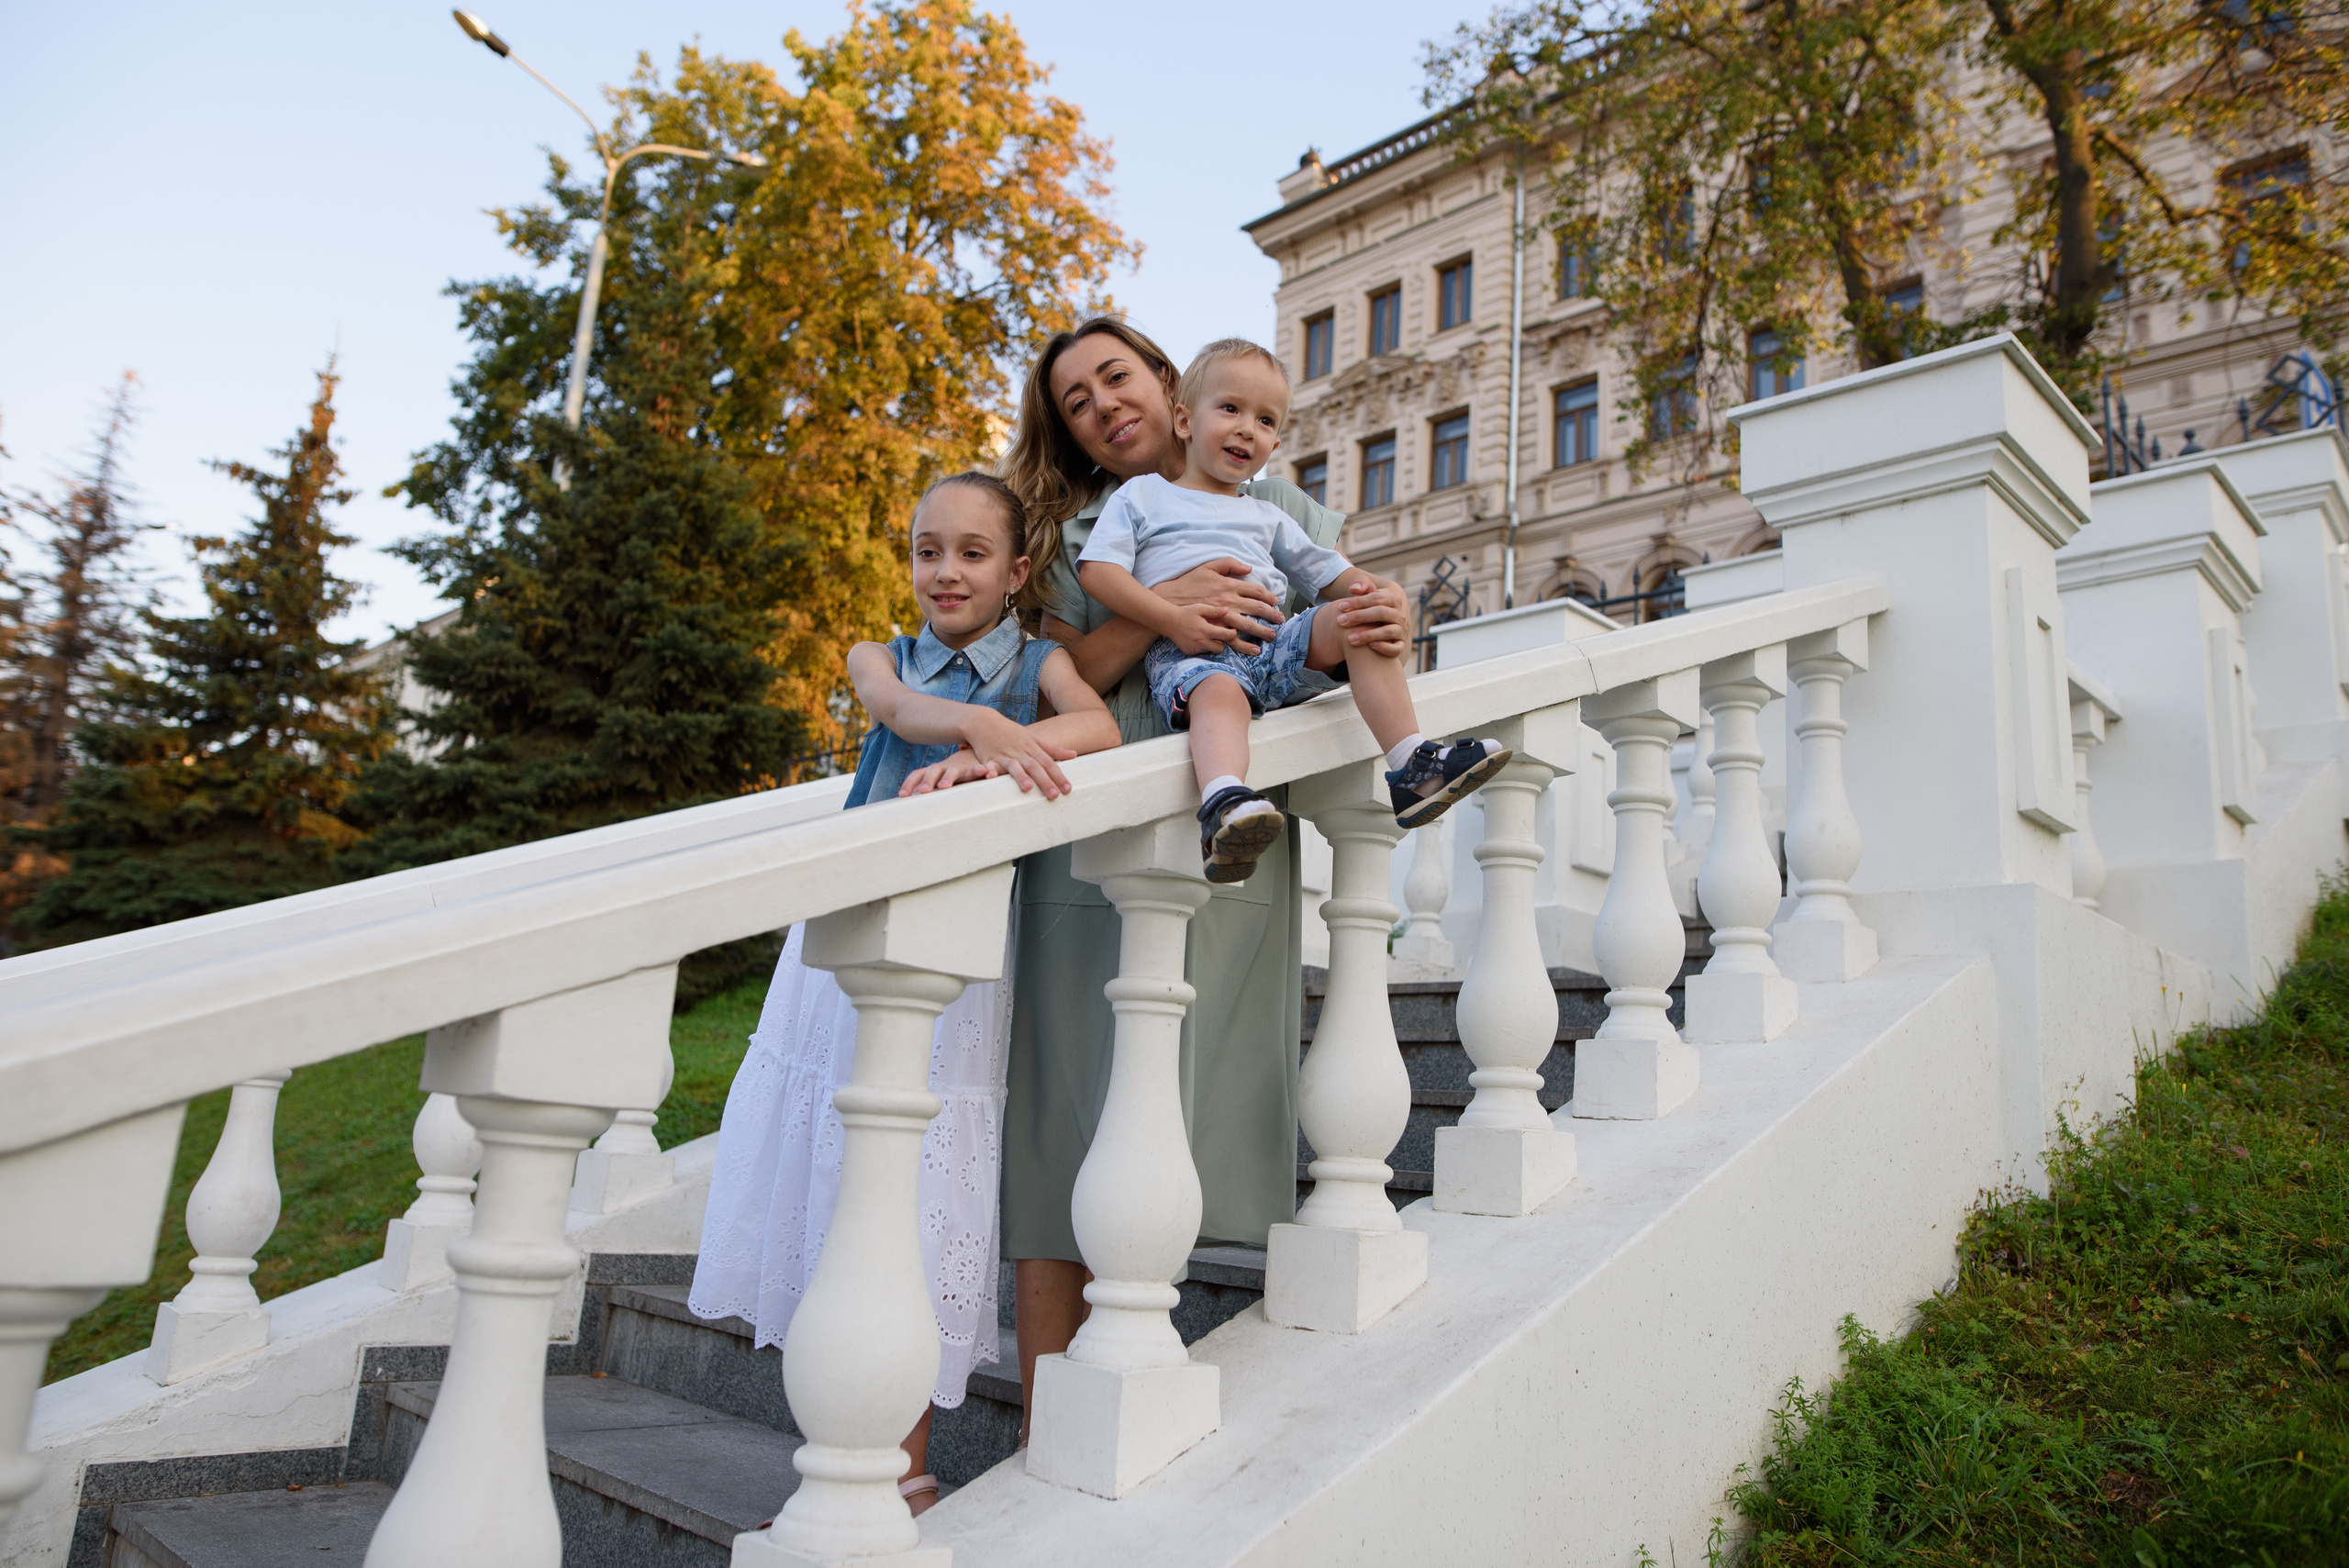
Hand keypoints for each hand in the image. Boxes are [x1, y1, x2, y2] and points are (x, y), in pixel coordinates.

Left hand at [898, 751, 996, 796]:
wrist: (974, 756)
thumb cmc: (953, 774)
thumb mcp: (938, 781)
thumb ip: (926, 790)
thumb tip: (907, 807)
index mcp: (933, 772)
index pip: (917, 775)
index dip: (909, 784)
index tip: (902, 796)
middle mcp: (944, 768)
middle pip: (932, 771)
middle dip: (927, 781)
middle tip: (923, 791)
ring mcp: (959, 767)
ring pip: (953, 771)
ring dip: (948, 778)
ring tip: (944, 786)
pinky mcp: (974, 768)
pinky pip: (977, 769)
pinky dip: (980, 771)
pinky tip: (987, 774)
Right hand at [959, 709, 1082, 797]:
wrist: (984, 722)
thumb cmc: (1011, 733)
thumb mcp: (1033, 739)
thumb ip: (1053, 749)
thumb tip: (1074, 755)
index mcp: (1032, 747)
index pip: (1048, 763)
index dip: (1058, 776)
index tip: (1068, 789)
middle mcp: (1019, 751)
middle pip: (1034, 766)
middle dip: (1045, 781)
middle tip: (1055, 795)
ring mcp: (1004, 755)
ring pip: (1014, 766)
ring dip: (1020, 776)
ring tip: (1028, 788)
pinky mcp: (989, 758)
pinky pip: (989, 765)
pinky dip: (989, 771)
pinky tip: (990, 777)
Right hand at [1154, 558, 1282, 654]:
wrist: (1170, 600)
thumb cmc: (1189, 583)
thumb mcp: (1208, 567)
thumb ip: (1229, 564)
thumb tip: (1249, 568)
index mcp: (1229, 585)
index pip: (1256, 591)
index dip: (1269, 597)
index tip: (1275, 602)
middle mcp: (1229, 601)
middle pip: (1257, 609)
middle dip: (1271, 615)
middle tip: (1280, 620)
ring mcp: (1222, 617)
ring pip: (1248, 626)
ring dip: (1262, 632)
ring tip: (1271, 637)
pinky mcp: (1214, 630)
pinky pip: (1232, 640)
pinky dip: (1244, 646)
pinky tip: (1254, 650)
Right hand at [1163, 601, 1244, 657]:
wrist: (1168, 621)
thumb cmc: (1186, 613)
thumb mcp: (1200, 608)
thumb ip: (1214, 610)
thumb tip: (1227, 610)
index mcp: (1206, 630)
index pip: (1227, 636)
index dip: (1232, 633)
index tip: (1232, 630)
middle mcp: (1201, 642)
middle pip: (1220, 648)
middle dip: (1222, 643)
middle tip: (1220, 635)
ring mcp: (1194, 649)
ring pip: (1211, 651)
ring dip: (1213, 646)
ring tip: (1209, 637)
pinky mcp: (1189, 652)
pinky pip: (1202, 653)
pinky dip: (1203, 647)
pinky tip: (1198, 639)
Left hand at [1331, 574, 1408, 659]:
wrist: (1380, 626)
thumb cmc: (1369, 607)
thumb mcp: (1367, 592)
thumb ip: (1361, 584)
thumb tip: (1354, 589)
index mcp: (1393, 599)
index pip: (1376, 598)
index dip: (1358, 602)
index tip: (1341, 607)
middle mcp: (1400, 615)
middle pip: (1381, 613)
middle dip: (1359, 617)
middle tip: (1340, 621)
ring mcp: (1402, 631)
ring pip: (1388, 631)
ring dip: (1368, 635)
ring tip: (1350, 639)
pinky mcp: (1400, 645)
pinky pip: (1396, 648)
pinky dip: (1385, 647)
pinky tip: (1370, 646)